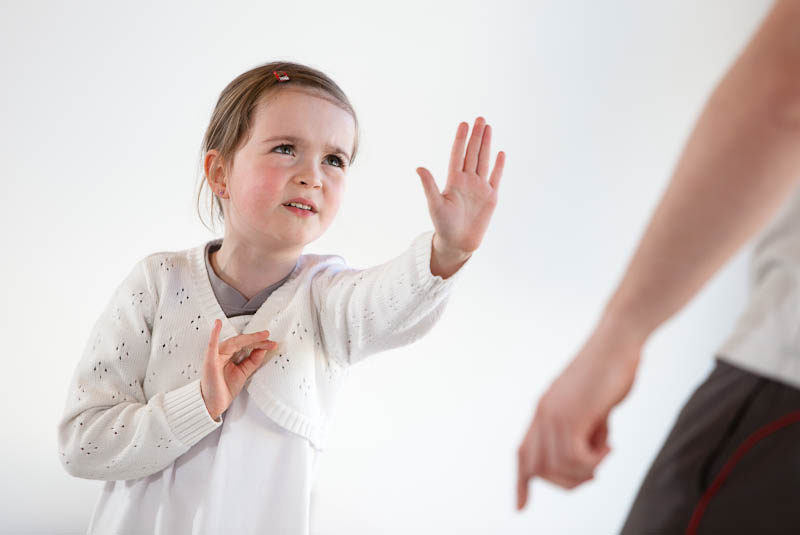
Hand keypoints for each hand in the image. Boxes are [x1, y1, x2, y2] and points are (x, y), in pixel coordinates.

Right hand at [200, 319, 277, 420]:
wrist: (213, 404)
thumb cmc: (223, 389)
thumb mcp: (243, 373)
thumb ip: (252, 361)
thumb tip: (263, 349)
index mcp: (230, 355)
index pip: (246, 345)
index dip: (260, 343)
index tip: (272, 343)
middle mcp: (223, 353)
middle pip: (242, 342)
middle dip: (257, 340)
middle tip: (269, 338)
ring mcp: (216, 356)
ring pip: (234, 342)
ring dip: (248, 338)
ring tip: (260, 335)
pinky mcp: (210, 361)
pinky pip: (212, 346)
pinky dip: (214, 334)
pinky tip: (218, 325)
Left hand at [417, 117, 504, 264]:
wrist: (458, 242)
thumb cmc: (443, 225)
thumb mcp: (435, 204)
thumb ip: (429, 185)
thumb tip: (419, 168)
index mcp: (453, 181)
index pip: (458, 155)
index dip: (460, 139)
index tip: (463, 124)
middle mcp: (467, 181)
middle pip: (472, 153)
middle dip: (476, 136)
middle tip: (479, 118)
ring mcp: (480, 187)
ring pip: (484, 161)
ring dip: (486, 145)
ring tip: (488, 128)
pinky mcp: (490, 197)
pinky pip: (495, 178)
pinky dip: (499, 166)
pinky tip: (500, 153)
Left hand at [516, 317, 644, 509]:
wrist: (617, 341)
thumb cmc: (611, 369)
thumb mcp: (594, 406)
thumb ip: (588, 428)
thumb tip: (591, 452)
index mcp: (544, 411)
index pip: (523, 452)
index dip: (521, 482)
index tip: (520, 506)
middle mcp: (542, 414)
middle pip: (538, 468)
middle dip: (567, 482)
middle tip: (594, 472)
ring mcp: (554, 413)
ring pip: (557, 467)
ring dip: (585, 470)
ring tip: (605, 451)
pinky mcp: (571, 413)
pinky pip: (575, 457)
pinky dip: (594, 459)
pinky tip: (609, 443)